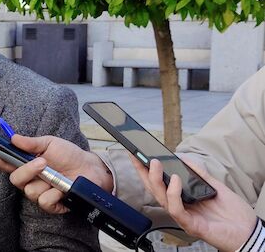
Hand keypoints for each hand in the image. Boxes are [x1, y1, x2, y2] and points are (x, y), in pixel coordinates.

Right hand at [0, 134, 111, 213]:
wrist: (91, 169)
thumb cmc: (70, 155)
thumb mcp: (51, 143)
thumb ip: (32, 143)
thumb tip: (14, 138)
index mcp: (28, 163)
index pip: (7, 162)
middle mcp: (31, 179)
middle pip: (15, 179)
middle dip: (27, 170)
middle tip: (42, 162)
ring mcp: (41, 192)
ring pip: (30, 191)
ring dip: (43, 181)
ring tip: (57, 175)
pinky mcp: (52, 204)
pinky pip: (44, 202)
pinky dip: (54, 194)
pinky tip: (62, 190)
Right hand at [133, 157, 256, 251]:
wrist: (248, 231)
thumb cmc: (233, 214)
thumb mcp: (214, 186)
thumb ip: (199, 174)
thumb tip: (184, 159)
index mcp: (183, 199)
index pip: (160, 184)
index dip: (146, 170)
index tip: (138, 155)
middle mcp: (180, 208)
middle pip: (155, 190)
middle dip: (144, 173)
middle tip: (139, 156)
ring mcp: (184, 217)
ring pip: (161, 198)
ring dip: (156, 180)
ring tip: (155, 163)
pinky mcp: (190, 225)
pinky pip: (176, 209)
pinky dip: (173, 194)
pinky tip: (176, 180)